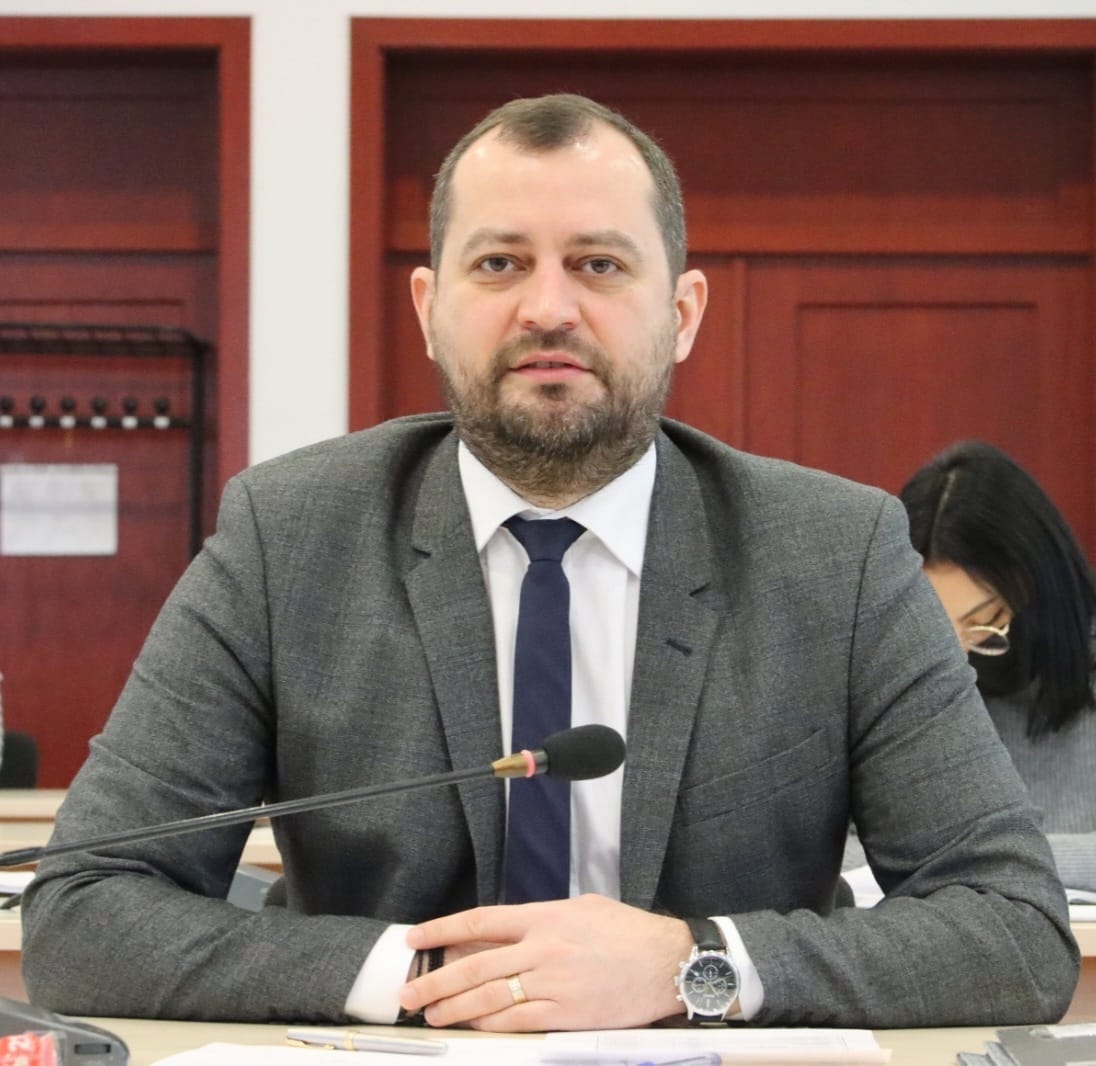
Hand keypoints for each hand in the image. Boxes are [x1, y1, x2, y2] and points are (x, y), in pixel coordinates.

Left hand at [398, 893, 691, 1030]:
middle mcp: (542, 948)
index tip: (416, 937)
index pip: (481, 922)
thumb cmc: (628, 932)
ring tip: (430, 1013)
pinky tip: (470, 1026)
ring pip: (489, 996)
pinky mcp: (566, 1014)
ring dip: (454, 1007)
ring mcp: (553, 983)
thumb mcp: (582, 908)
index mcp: (545, 917)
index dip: (443, 930)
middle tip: (408, 991)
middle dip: (436, 979)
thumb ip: (542, 918)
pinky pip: (517, 1021)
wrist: (668, 962)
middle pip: (475, 965)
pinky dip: (488, 1024)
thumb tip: (506, 930)